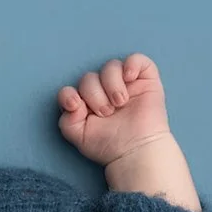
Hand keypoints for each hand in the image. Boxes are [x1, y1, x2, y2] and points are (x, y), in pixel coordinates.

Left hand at [56, 53, 172, 167]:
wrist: (136, 152)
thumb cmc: (109, 146)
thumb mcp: (78, 136)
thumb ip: (66, 119)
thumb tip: (73, 100)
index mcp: (86, 103)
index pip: (71, 88)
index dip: (69, 94)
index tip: (76, 106)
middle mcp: (104, 91)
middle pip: (90, 77)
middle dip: (94, 95)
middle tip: (106, 113)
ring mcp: (125, 84)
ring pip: (111, 66)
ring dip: (111, 84)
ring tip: (119, 103)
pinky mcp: (145, 80)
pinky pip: (137, 59)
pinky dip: (132, 64)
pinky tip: (129, 79)